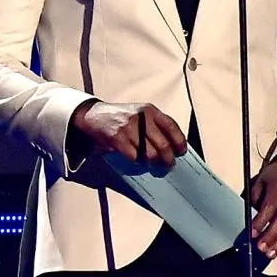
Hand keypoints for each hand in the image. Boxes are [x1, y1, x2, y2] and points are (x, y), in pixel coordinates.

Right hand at [72, 101, 186, 166]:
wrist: (95, 115)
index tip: (181, 152)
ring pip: (150, 154)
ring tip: (154, 166)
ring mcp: (129, 129)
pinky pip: (135, 157)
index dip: (179, 142)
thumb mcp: (140, 113)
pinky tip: (137, 161)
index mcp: (150, 110)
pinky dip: (138, 162)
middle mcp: (141, 118)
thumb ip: (155, 125)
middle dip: (168, 159)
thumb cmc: (122, 117)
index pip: (171, 127)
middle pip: (163, 145)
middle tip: (169, 165)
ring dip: (154, 164)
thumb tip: (172, 147)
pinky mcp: (118, 139)